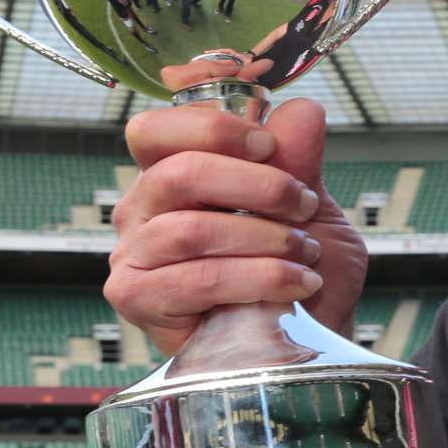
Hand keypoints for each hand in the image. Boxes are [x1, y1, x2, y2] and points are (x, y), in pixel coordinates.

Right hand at [104, 99, 367, 354]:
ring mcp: (134, 255)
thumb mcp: (313, 208)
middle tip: (302, 204)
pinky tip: (297, 283)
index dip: (211, 125)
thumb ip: (300, 159)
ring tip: (305, 252)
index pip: (157, 130)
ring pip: (190, 228)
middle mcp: (143, 209)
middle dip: (256, 184)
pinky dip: (259, 278)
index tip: (268, 143)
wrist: (308, 338)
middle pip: (178, 171)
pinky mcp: (138, 300)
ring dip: (264, 237)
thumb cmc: (300, 268)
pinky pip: (196, 279)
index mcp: (173, 173)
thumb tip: (301, 109)